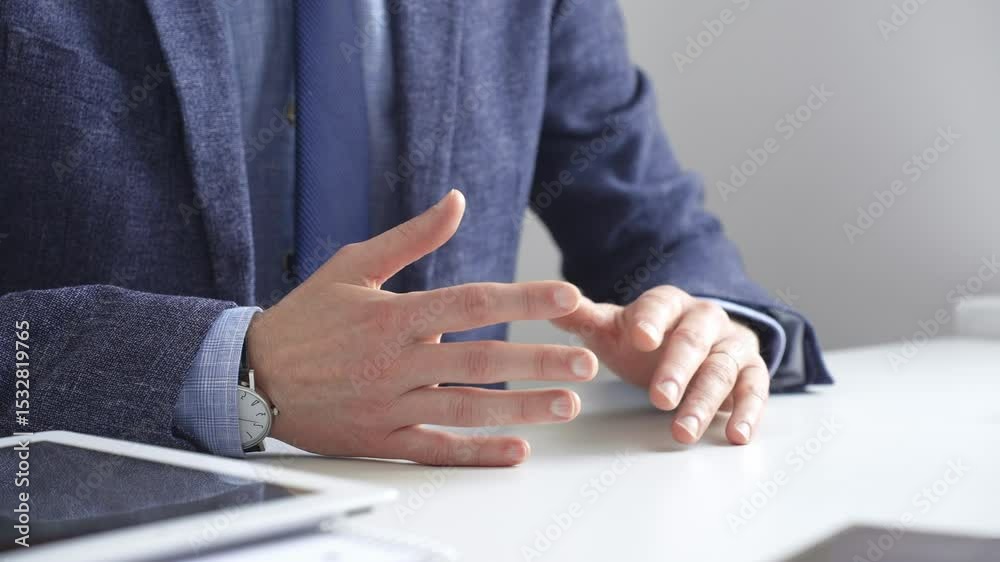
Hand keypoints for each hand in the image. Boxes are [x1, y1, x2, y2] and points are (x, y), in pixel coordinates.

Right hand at [246, 190, 597, 465]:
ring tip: (566, 405)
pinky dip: (477, 453)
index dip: (525, 299)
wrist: (251, 375)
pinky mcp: (382, 439)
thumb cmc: (306, 317)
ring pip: (467, 408)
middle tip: (587, 365)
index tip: (568, 297)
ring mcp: (390, 405)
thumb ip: (411, 238)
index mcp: (395, 315)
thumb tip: (456, 201)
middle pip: (481, 360)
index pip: (472, 303)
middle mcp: (397, 362)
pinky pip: (436, 449)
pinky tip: (516, 452)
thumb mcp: (354, 265)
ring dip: (522, 409)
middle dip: (540, 361)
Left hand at [552, 286, 767, 444]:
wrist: (694, 341)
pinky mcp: (750, 372)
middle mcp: (705, 319)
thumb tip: (552, 306)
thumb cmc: (647, 338)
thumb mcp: (614, 328)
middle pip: (694, 340)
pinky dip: (748, 412)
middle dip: (677, 369)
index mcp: (668, 303)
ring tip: (682, 432)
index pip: (660, 306)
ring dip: (704, 401)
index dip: (650, 321)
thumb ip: (585, 319)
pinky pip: (755, 389)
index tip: (639, 338)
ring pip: (722, 370)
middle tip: (660, 398)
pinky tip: (735, 435)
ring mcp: (730, 345)